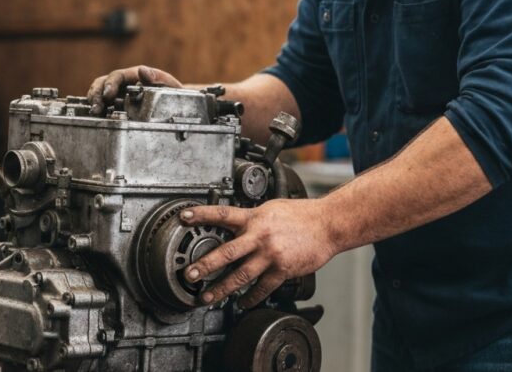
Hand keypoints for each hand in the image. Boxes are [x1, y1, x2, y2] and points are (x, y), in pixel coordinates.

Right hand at [87, 65, 182, 114]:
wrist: (175, 106)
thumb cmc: (172, 94)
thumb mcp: (169, 85)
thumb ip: (158, 78)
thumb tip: (142, 71)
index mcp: (133, 75)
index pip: (116, 76)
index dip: (110, 84)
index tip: (108, 95)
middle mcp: (122, 84)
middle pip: (102, 83)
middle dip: (97, 94)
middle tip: (96, 109)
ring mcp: (117, 95)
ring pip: (99, 93)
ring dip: (94, 102)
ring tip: (95, 114)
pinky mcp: (116, 107)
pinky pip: (103, 106)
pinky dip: (98, 110)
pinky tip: (97, 118)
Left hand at [180, 199, 339, 307]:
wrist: (328, 224)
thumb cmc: (300, 215)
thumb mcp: (270, 209)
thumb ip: (249, 218)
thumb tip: (231, 223)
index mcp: (254, 218)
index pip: (222, 214)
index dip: (201, 214)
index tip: (183, 217)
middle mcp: (259, 236)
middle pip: (227, 252)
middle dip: (205, 265)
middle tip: (189, 275)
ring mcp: (271, 255)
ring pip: (241, 275)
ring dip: (222, 288)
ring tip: (207, 296)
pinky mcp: (282, 270)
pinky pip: (262, 288)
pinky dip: (250, 297)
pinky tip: (242, 303)